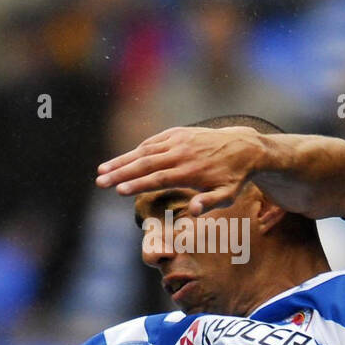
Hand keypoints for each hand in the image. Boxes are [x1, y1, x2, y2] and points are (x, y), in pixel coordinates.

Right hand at [96, 126, 263, 215]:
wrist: (243, 146)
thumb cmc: (234, 177)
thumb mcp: (228, 195)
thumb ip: (210, 203)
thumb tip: (193, 211)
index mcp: (191, 171)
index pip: (159, 178)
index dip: (137, 184)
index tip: (119, 190)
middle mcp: (182, 153)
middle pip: (146, 163)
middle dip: (120, 173)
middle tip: (100, 182)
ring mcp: (178, 140)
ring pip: (144, 150)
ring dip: (121, 160)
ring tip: (101, 170)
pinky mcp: (177, 133)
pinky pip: (153, 142)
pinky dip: (136, 151)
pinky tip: (122, 160)